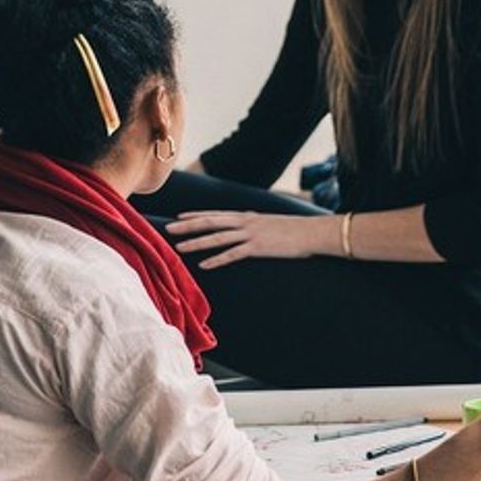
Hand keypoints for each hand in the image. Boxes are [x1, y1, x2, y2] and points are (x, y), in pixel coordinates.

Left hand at [168, 211, 337, 269]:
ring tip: (179, 247)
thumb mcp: (270, 223)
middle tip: (168, 229)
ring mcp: (251, 234)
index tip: (179, 217)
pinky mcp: (258, 248)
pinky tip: (204, 265)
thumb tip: (247, 227)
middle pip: (210, 222)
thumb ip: (256, 225)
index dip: (196, 216)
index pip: (216, 214)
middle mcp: (245, 222)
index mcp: (247, 216)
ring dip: (197, 243)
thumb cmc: (294, 230)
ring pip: (217, 237)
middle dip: (188, 226)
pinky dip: (217, 260)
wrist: (312, 232)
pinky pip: (233, 254)